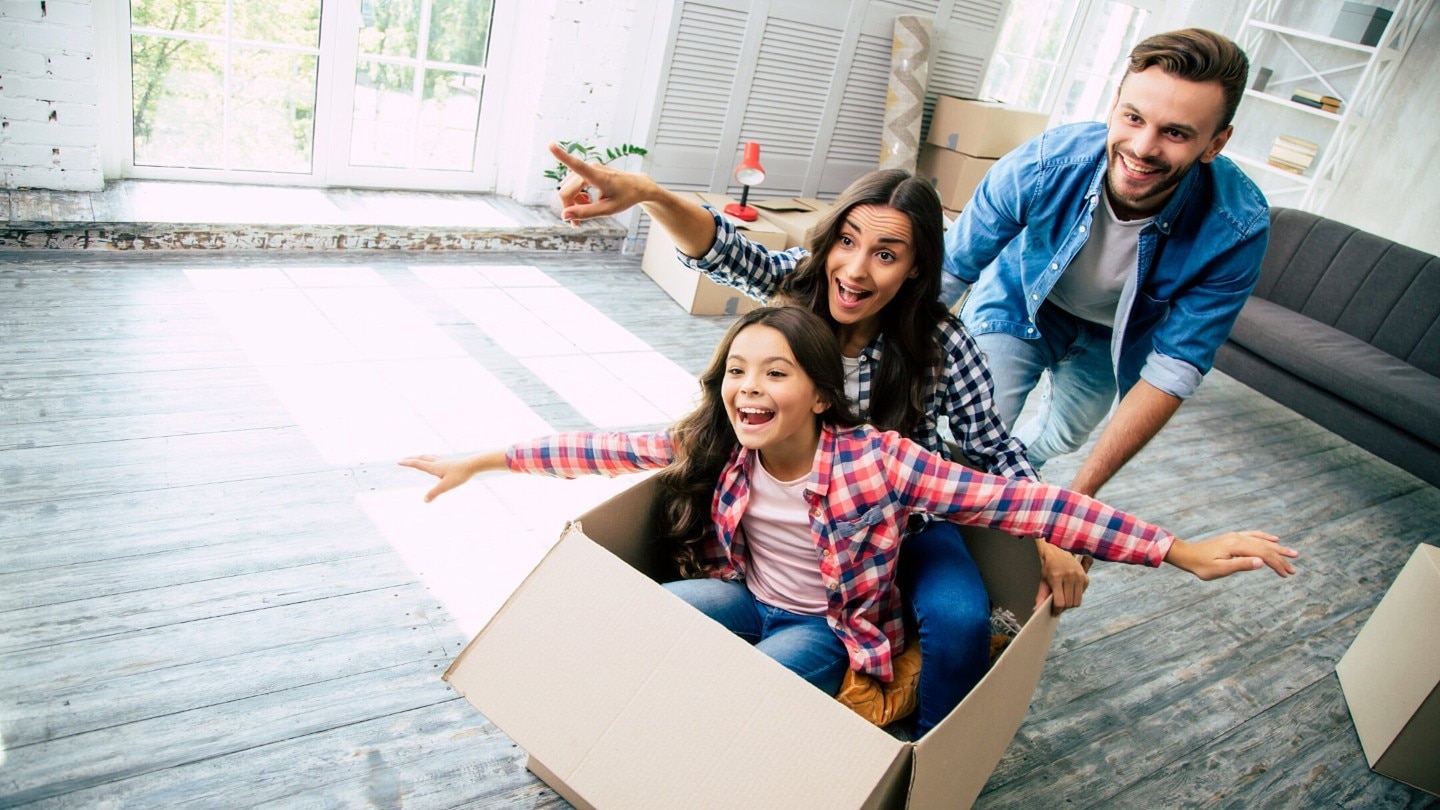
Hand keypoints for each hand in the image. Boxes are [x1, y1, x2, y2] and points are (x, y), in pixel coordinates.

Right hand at [398, 453, 484, 502]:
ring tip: (416, 458)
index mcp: (434, 467)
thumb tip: (424, 501)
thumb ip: (435, 493)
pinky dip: (430, 458)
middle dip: (411, 459)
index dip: (408, 463)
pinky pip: (436, 458)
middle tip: (403, 459)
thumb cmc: (460, 475)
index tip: (398, 461)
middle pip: (421, 458)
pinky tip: (434, 461)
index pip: (417, 464)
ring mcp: (443, 461)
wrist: (473, 465)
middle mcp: (437, 462)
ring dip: (420, 457)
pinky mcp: (449, 462)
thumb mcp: (446, 486)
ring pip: (428, 457)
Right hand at [550, 142, 656, 224]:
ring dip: (573, 202)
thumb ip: (586, 213)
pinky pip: (572, 185)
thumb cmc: (625, 197)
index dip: (562, 156)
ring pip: (567, 188)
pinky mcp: (587, 169)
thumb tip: (564, 216)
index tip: (550, 144)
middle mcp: (591, 167)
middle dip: (568, 207)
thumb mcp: (607, 210)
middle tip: (577, 224)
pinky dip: (576, 196)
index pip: (577, 166)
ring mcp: (588, 167)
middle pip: (566, 190)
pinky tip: (586, 201)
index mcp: (598, 176)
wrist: (637, 186)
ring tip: (587, 209)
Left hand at [1034, 538, 1090, 614]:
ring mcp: (1079, 577)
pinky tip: (1070, 590)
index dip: (1057, 609)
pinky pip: (1082, 594)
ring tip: (1065, 598)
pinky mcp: (1085, 577)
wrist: (1058, 553)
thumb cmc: (1049, 568)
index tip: (1054, 611)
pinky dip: (1076, 596)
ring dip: (1071, 603)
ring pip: (1077, 601)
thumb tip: (1036, 609)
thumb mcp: (1042, 580)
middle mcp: (1069, 576)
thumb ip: (1041, 596)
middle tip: (1059, 605)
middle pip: (1069, 603)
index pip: (1060, 602)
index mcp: (1057, 577)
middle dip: (1063, 607)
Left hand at [1164, 530, 1298, 579]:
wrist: (1187, 555)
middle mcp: (1239, 538)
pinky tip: (1274, 540)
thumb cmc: (1201, 566)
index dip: (1277, 564)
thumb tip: (1261, 562)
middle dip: (1281, 559)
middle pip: (1265, 547)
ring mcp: (1236, 536)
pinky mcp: (1233, 538)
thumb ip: (1241, 565)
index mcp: (1237, 546)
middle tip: (1294, 570)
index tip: (1286, 575)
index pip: (1263, 554)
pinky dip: (1266, 538)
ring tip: (1293, 554)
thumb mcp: (1220, 569)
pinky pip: (1254, 535)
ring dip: (1278, 549)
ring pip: (1262, 541)